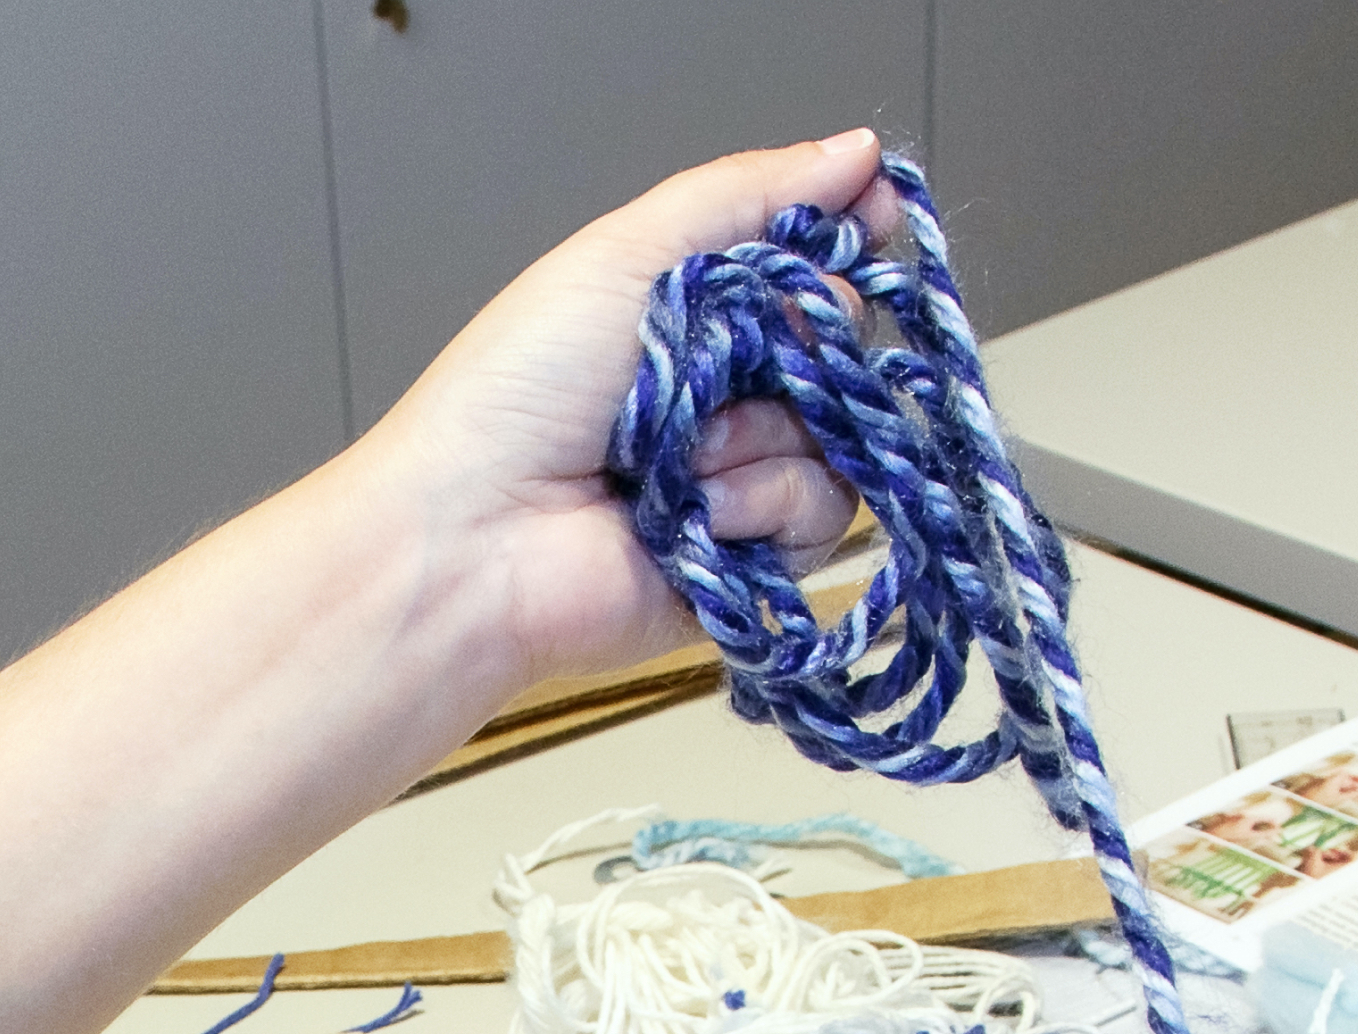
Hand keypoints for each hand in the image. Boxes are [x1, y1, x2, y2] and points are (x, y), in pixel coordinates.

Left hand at [369, 129, 899, 696]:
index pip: (807, 262)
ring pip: (841, 432)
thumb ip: (744, 195)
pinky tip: (695, 514)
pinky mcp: (762, 558)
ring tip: (681, 456)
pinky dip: (758, 504)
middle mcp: (731, 391)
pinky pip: (823, 511)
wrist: (482, 535)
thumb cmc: (523, 391)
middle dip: (795, 341)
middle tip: (722, 359)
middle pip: (840, 343)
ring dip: (760, 435)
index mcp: (695, 310)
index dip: (847, 238)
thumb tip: (860, 151)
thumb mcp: (629, 255)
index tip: (875, 214)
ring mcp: (748, 476)